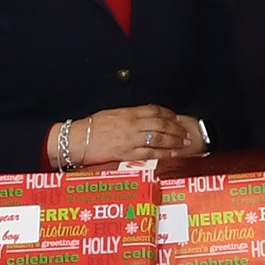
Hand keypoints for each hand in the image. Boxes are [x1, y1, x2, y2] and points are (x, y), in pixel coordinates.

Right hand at [57, 107, 187, 167]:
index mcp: (128, 113)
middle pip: (161, 123)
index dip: (169, 114)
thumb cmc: (91, 128)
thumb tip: (141, 117)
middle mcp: (132, 124)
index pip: (154, 110)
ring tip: (185, 143)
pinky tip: (173, 154)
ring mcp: (131, 138)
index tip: (177, 118)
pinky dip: (165, 153)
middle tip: (186, 133)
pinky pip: (151, 152)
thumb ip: (128, 116)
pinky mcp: (127, 152)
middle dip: (176, 128)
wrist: (77, 139)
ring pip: (160, 137)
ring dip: (175, 140)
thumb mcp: (111, 115)